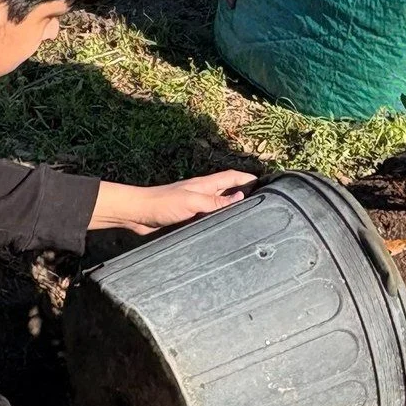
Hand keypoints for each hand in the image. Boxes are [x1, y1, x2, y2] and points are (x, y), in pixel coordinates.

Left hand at [93, 171, 253, 233]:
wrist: (138, 213)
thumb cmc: (163, 203)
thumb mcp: (193, 202)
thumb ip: (216, 202)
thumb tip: (241, 198)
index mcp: (205, 184)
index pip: (232, 177)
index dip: (248, 178)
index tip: (266, 183)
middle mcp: (203, 193)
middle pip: (229, 190)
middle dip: (245, 193)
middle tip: (264, 202)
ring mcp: (196, 205)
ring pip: (220, 205)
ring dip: (233, 208)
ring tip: (249, 216)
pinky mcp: (189, 218)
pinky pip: (210, 217)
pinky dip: (220, 220)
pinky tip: (225, 228)